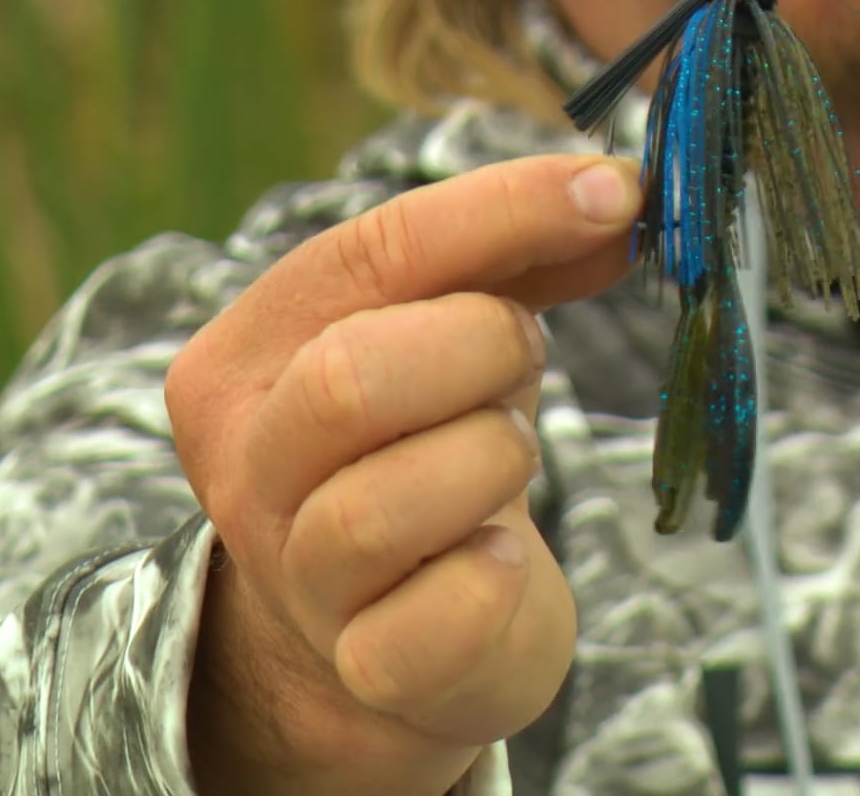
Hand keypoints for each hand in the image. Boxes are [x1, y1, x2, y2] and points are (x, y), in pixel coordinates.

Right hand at [167, 154, 640, 793]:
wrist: (389, 632)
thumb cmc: (421, 448)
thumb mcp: (449, 329)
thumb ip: (516, 252)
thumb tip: (613, 195)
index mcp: (245, 359)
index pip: (367, 254)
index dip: (504, 211)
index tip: (612, 194)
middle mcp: (249, 468)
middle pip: (351, 378)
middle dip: (480, 348)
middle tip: (521, 361)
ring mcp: (299, 579)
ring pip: (386, 503)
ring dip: (491, 457)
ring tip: (504, 457)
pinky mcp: (371, 666)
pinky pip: (440, 617)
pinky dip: (497, 577)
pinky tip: (504, 558)